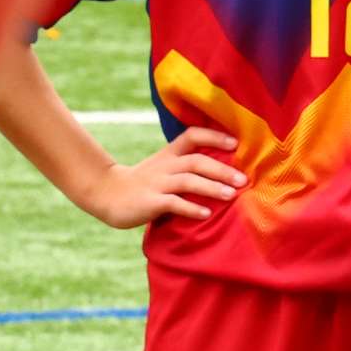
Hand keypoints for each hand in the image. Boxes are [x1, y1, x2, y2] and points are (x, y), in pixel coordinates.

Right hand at [79, 126, 242, 226]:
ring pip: (188, 181)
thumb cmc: (144, 183)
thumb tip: (225, 171)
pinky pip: (173, 203)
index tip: (235, 143)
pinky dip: (191, 208)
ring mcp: (157, 184)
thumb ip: (187, 167)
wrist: (107, 194)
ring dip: (212, 187)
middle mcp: (165, 166)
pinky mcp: (150, 202)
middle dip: (222, 169)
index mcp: (169, 154)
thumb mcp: (164, 168)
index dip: (214, 137)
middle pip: (196, 161)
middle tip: (243, 179)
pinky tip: (206, 214)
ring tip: (232, 195)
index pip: (192, 136)